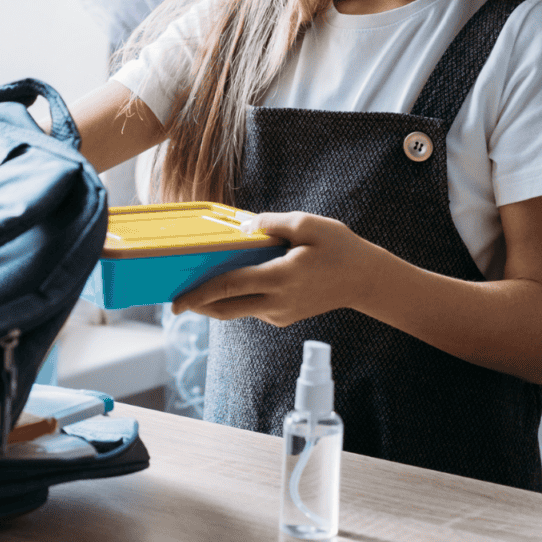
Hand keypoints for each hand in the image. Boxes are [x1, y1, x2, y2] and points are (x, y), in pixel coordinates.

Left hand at [170, 211, 374, 326]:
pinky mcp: (283, 317)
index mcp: (281, 277)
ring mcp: (280, 313)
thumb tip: (242, 227)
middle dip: (198, 306)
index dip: (199, 295)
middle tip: (175, 301)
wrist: (365, 280)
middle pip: (226, 309)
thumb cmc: (339, 248)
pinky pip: (253, 307)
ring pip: (238, 310)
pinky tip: (231, 283)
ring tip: (197, 286)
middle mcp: (277, 301)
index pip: (229, 287)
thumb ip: (271, 224)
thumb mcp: (309, 225)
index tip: (176, 301)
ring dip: (216, 301)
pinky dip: (238, 297)